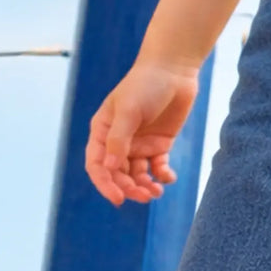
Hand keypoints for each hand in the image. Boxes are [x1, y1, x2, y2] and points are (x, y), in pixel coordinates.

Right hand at [85, 62, 200, 206]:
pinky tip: (167, 177)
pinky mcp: (160, 144)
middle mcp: (119, 141)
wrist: (173, 70)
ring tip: (156, 192)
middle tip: (144, 196)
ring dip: (145, 186)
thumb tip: (111, 168)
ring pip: (137, 175)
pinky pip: (157, 168)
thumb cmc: (145, 85)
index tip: (118, 199)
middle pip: (118, 174)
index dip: (105, 184)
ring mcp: (140, 144)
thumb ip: (119, 139)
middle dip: (129, 188)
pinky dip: (162, 176)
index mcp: (103, 131)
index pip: (97, 165)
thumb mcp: (128, 110)